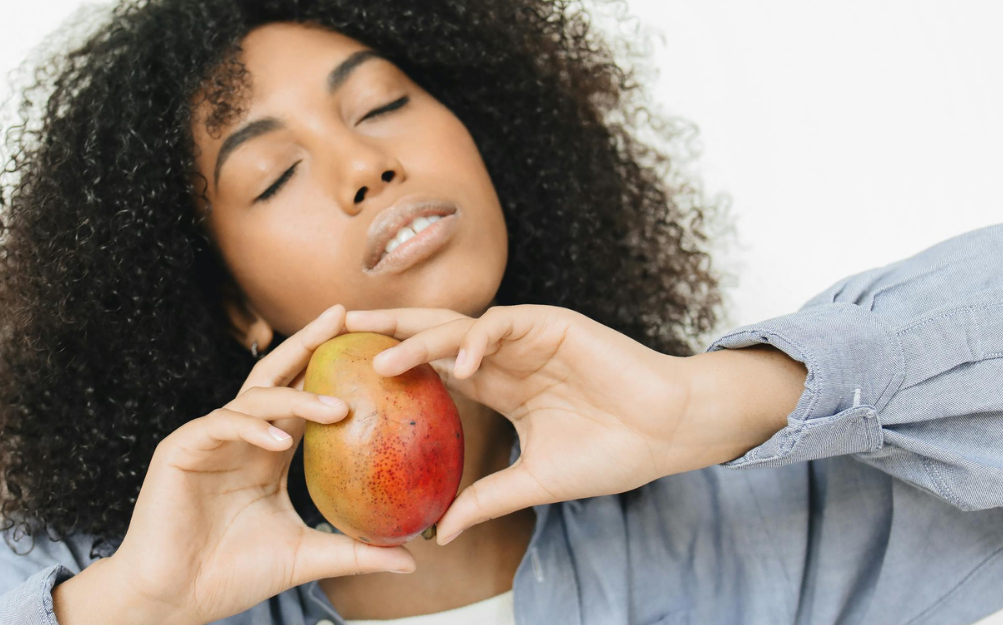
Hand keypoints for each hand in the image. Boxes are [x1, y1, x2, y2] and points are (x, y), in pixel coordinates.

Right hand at [95, 304, 416, 624]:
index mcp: (267, 450)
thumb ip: (354, 551)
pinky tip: (279, 441)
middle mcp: (239, 436)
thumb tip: (412, 557)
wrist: (176, 597)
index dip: (331, 368)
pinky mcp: (181, 449)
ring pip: (254, 398)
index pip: (303, 396)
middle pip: (276, 375)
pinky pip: (221, 425)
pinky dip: (252, 429)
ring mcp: (209, 439)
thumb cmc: (234, 574)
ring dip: (295, 398)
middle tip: (343, 317)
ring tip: (336, 408)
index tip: (371, 344)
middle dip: (308, 343)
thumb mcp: (305, 557)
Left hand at [345, 304, 800, 543]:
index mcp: (498, 382)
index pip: (431, 369)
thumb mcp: (536, 483)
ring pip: (458, 327)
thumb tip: (440, 534)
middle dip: (384, 335)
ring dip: (418, 340)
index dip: (390, 368)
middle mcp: (504, 354)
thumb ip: (488, 500)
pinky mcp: (553, 324)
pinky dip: (478, 339)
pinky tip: (458, 361)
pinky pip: (503, 323)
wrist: (668, 432)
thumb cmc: (611, 453)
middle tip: (334, 337)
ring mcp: (526, 336)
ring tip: (379, 359)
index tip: (344, 379)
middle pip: (431, 337)